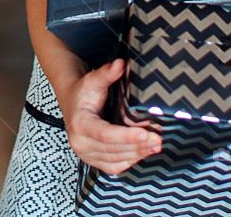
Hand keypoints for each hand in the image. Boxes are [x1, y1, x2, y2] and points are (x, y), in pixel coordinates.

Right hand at [62, 58, 162, 175]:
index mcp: (80, 124)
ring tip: (156, 144)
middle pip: (113, 149)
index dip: (126, 136)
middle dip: (138, 145)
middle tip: (158, 139)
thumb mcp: (93, 80)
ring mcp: (87, 155)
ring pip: (116, 160)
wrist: (72, 102)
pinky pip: (115, 167)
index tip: (146, 134)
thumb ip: (107, 73)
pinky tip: (144, 152)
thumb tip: (121, 64)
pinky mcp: (94, 161)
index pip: (104, 134)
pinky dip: (131, 160)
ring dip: (138, 153)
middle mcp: (81, 143)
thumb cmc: (83, 92)